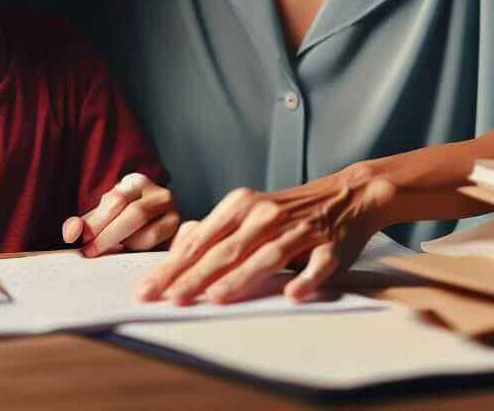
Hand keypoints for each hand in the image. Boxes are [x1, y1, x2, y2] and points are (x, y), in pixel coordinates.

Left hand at [61, 173, 179, 256]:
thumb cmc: (124, 220)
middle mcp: (159, 193)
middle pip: (135, 214)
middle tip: (91, 251)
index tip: (82, 238)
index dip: (97, 221)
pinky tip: (128, 253)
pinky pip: (160, 245)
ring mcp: (173, 212)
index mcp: (137, 182)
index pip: (116, 200)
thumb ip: (87, 223)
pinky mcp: (179, 233)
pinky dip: (141, 250)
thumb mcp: (104, 216)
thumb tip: (70, 232)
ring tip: (110, 252)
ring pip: (150, 232)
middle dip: (109, 235)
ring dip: (126, 245)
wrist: (155, 226)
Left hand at [136, 168, 395, 304]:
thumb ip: (218, 231)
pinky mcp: (330, 245)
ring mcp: (299, 230)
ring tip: (216, 297)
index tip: (148, 288)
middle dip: (194, 276)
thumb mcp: (249, 211)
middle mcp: (266, 215)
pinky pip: (318, 263)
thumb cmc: (287, 211)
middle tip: (168, 299)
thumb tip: (178, 254)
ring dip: (241, 277)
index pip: (200, 240)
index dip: (173, 265)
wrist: (345, 194)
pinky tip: (294, 293)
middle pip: (226, 249)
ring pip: (266, 255)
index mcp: (241, 205)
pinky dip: (307, 278)